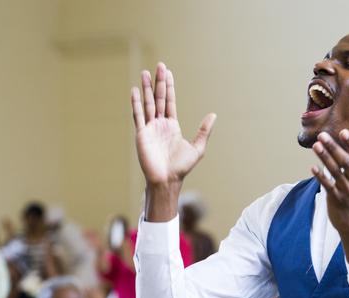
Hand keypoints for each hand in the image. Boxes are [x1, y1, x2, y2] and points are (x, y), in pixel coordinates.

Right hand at [131, 63, 215, 220]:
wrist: (167, 180)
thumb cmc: (181, 168)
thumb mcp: (197, 148)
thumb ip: (203, 131)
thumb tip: (213, 115)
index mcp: (172, 126)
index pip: (169, 102)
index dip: (169, 87)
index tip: (168, 73)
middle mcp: (159, 125)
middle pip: (158, 99)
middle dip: (159, 82)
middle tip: (159, 66)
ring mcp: (149, 129)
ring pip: (148, 104)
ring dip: (147, 89)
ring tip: (145, 73)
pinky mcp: (141, 134)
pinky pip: (138, 116)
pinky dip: (136, 103)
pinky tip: (135, 91)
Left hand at [311, 129, 348, 266]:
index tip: (343, 132)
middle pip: (346, 161)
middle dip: (334, 147)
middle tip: (322, 135)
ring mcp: (346, 189)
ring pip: (335, 171)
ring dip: (325, 157)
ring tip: (315, 145)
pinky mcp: (336, 198)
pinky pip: (328, 185)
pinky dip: (320, 176)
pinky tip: (312, 167)